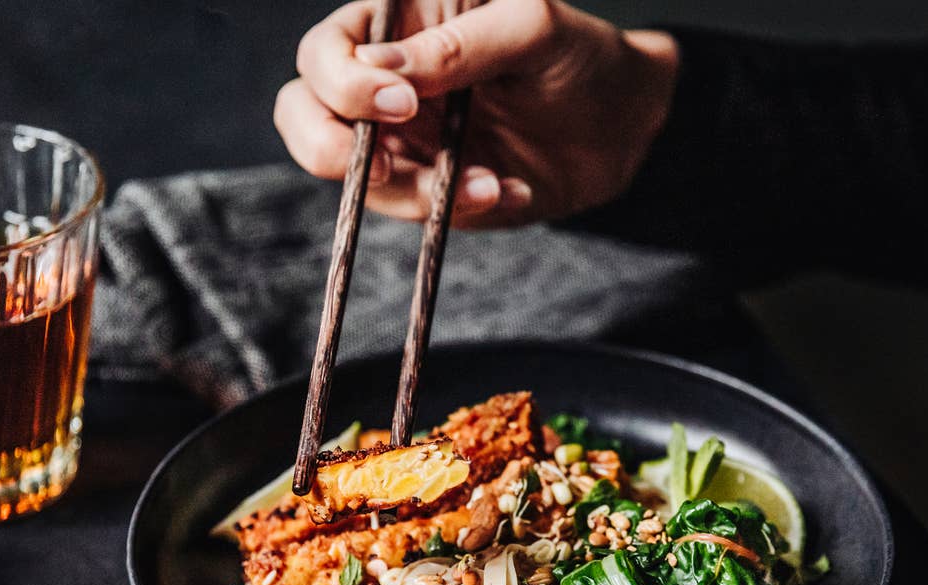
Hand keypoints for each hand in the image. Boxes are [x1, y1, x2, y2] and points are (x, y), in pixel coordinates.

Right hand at [274, 0, 678, 227]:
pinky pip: (415, 214)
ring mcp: (402, 143)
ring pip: (357, 181)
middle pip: (302, 116)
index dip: (342, 83)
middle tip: (390, 164)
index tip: (401, 105)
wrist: (625, 125)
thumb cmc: (579, 55)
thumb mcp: (532, 29)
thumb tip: (382, 70)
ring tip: (488, 182)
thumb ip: (457, 46)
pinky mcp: (430, 191)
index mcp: (398, 26)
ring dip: (414, 193)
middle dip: (329, 149)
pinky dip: (456, 211)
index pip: (324, 52)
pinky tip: (504, 189)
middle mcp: (384, 86)